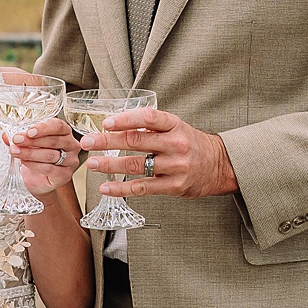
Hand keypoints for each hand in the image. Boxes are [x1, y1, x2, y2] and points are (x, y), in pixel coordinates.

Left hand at [8, 117, 83, 200]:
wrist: (41, 180)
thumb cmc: (38, 157)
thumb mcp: (28, 144)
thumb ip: (20, 138)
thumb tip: (5, 135)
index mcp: (64, 132)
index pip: (58, 126)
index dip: (43, 128)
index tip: (29, 131)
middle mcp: (71, 144)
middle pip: (53, 140)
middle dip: (32, 141)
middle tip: (16, 140)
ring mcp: (70, 160)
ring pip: (50, 155)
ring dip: (30, 153)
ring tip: (15, 151)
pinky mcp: (65, 175)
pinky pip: (49, 168)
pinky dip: (34, 164)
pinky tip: (23, 161)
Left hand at [88, 106, 238, 199]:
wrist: (220, 166)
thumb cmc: (191, 144)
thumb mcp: (176, 127)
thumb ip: (150, 126)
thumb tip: (115, 124)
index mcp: (174, 125)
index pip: (148, 118)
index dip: (125, 119)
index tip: (106, 122)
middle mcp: (175, 144)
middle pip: (136, 141)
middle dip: (107, 141)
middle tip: (87, 142)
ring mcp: (175, 166)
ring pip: (136, 165)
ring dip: (110, 164)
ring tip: (92, 164)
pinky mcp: (174, 186)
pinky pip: (142, 188)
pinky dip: (121, 189)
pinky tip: (106, 187)